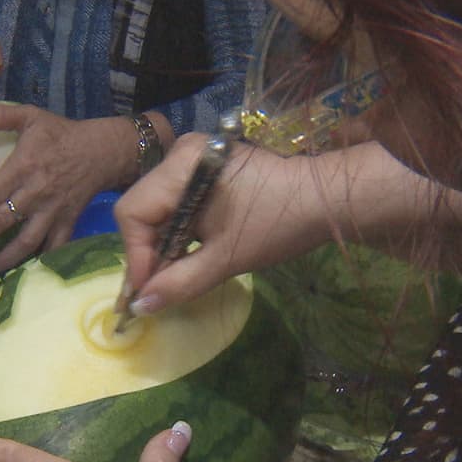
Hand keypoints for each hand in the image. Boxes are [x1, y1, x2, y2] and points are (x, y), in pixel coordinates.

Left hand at [0, 103, 134, 272]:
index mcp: (23, 167)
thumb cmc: (61, 133)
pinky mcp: (69, 220)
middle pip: (2, 222)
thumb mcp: (30, 115)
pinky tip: (25, 269)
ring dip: (6, 257)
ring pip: (27, 240)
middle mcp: (37, 192)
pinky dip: (41, 259)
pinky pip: (55, 245)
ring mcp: (54, 210)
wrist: (103, 150)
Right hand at [115, 134, 332, 316]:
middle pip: (142, 210)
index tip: (146, 295)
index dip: (136, 257)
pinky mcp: (206, 172)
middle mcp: (179, 155)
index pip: (134, 213)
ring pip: (158, 211)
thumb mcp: (226, 258)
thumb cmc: (279, 224)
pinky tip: (186, 259)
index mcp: (181, 165)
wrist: (327, 199)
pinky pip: (177, 205)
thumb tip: (140, 306)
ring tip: (171, 280)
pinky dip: (179, 234)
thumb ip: (179, 282)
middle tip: (156, 292)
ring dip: (163, 247)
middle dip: (147, 254)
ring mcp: (193, 161)